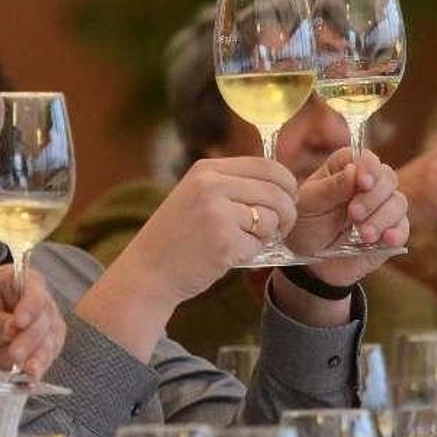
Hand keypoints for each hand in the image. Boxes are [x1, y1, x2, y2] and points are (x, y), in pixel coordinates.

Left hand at [0, 266, 64, 378]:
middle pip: (44, 315)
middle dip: (31, 337)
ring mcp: (43, 320)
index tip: (19, 322)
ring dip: (40, 354)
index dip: (30, 304)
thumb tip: (15, 328)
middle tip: (15, 354)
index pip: (33, 286)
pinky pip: (50, 353)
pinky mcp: (46, 342)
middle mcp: (35, 297)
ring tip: (28, 370)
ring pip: (51, 335)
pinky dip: (42, 364)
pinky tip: (33, 374)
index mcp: (14, 279)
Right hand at [117, 157, 298, 303]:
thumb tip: (281, 183)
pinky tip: (228, 255)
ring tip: (243, 241)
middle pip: (276, 192)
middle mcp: (211, 185)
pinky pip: (258, 245)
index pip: (266, 165)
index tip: (289, 199)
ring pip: (270, 219)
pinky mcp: (223, 242)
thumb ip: (231, 184)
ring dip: (266, 235)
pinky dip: (250, 254)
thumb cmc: (177, 237)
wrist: (147, 271)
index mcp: (207, 169)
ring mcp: (216, 213)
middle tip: (281, 228)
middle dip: (287, 213)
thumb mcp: (196, 195)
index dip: (286, 184)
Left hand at [273, 148, 408, 325]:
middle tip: (354, 214)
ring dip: (383, 218)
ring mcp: (382, 208)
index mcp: (346, 168)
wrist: (310, 260)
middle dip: (373, 196)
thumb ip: (332, 187)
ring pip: (398, 203)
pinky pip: (403, 229)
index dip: (368, 167)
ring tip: (364, 235)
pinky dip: (397, 233)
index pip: (366, 159)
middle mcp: (369, 185)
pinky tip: (386, 239)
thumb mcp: (310, 203)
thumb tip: (354, 170)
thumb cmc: (307, 223)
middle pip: (388, 178)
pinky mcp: (390, 231)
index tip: (362, 182)